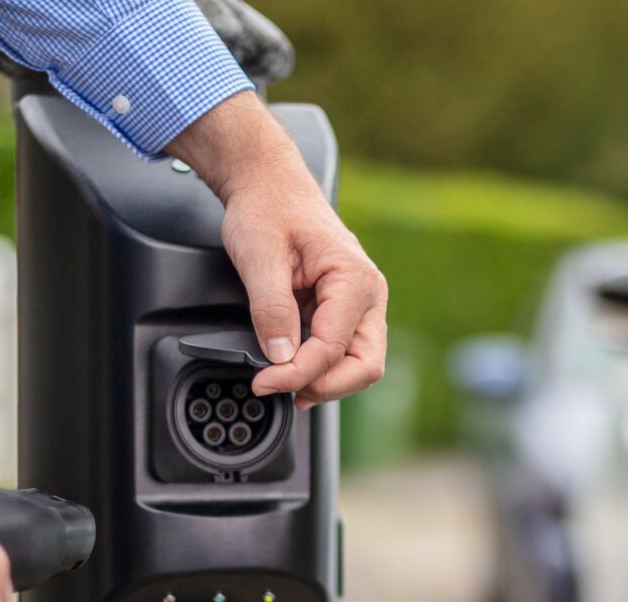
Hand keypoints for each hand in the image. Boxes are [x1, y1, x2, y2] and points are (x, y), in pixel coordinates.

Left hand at [167, 93, 386, 407]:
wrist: (270, 185)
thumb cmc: (268, 208)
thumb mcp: (259, 255)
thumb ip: (271, 308)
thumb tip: (280, 356)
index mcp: (353, 278)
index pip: (333, 347)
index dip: (297, 373)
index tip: (262, 381)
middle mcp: (368, 294)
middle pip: (363, 366)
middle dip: (323, 386)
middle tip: (279, 390)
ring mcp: (361, 304)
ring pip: (359, 365)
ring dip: (325, 381)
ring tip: (284, 384)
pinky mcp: (347, 311)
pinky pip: (344, 352)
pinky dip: (321, 367)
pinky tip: (292, 369)